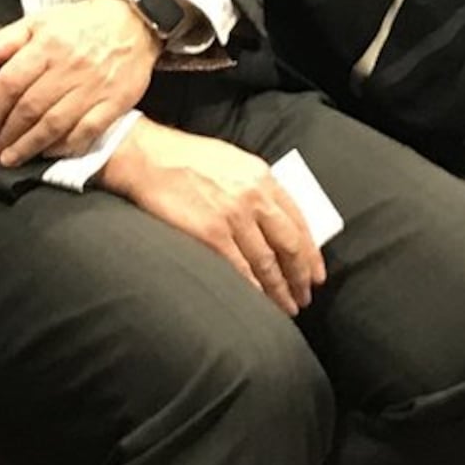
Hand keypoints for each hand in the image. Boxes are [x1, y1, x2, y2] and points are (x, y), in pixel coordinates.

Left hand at [0, 0, 157, 165]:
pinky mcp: (114, 102)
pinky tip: (47, 153)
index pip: (10, 83)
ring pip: (54, 124)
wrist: (135, 21)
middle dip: (5, 135)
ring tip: (10, 159)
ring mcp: (93, 87)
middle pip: (29, 109)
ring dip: (28, 146)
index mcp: (47, 46)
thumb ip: (7, 40)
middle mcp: (68, 68)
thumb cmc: (81, 23)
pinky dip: (65, 146)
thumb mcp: (41, 20)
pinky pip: (86, 131)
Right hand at [95, 120, 324, 313]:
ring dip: (280, 289)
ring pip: (267, 263)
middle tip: (305, 297)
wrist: (148, 158)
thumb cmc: (187, 158)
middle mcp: (253, 197)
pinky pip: (240, 270)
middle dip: (300, 276)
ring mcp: (233, 216)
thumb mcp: (233, 162)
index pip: (300, 220)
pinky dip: (253, 290)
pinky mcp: (211, 234)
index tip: (316, 274)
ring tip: (287, 306)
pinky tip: (260, 303)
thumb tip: (276, 219)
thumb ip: (257, 187)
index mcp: (262, 177)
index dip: (311, 252)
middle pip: (289, 245)